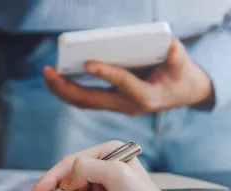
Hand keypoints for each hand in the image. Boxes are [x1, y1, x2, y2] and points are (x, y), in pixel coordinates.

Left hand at [44, 39, 213, 114]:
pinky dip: (68, 91)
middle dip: (68, 87)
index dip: (106, 73)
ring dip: (63, 90)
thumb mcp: (183, 66)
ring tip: (47, 76)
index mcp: (145, 96)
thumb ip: (177, 56)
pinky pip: (84, 100)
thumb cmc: (180, 76)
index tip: (88, 62)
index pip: (122, 83)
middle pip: (92, 100)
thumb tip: (169, 46)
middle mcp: (127, 105)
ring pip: (84, 102)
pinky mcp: (110, 103)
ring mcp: (116, 106)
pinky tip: (55, 81)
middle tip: (49, 73)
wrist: (181, 94)